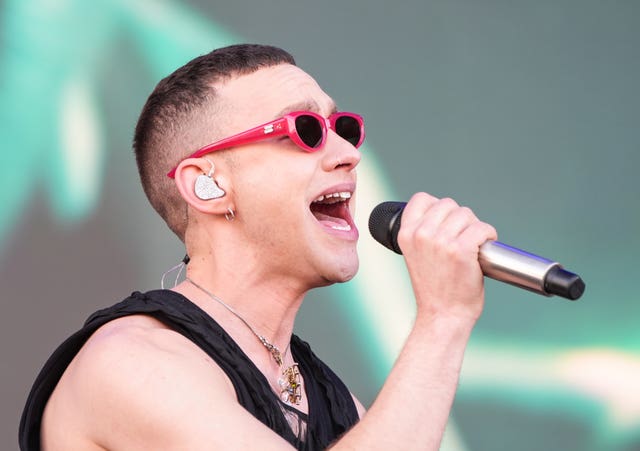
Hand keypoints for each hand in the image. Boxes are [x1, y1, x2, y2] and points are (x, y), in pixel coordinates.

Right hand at [397, 192, 497, 320]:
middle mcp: (421, 234)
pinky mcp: (461, 250)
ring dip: (474, 228)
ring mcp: (441, 241)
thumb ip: (424, 233)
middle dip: (460, 219)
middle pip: (449, 204)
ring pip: (466, 214)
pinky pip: (482, 228)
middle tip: (462, 240)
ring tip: (473, 247)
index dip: (437, 207)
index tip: (445, 223)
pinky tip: (483, 250)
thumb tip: (447, 211)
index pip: (421, 198)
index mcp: (406, 234)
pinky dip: (488, 236)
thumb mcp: (416, 255)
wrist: (442, 315)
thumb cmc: (434, 288)